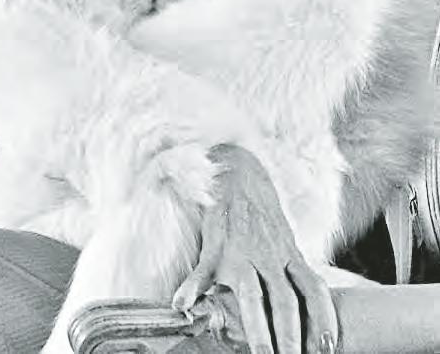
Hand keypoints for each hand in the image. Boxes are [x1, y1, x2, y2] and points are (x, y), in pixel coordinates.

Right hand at [172, 144, 337, 353]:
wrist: (238, 174)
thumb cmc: (261, 218)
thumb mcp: (284, 242)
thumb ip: (292, 273)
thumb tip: (308, 313)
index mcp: (289, 256)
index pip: (313, 290)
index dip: (323, 319)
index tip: (328, 347)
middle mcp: (270, 256)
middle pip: (285, 300)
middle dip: (290, 336)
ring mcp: (242, 251)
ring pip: (252, 293)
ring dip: (256, 327)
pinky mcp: (215, 245)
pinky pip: (203, 269)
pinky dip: (192, 288)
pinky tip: (182, 305)